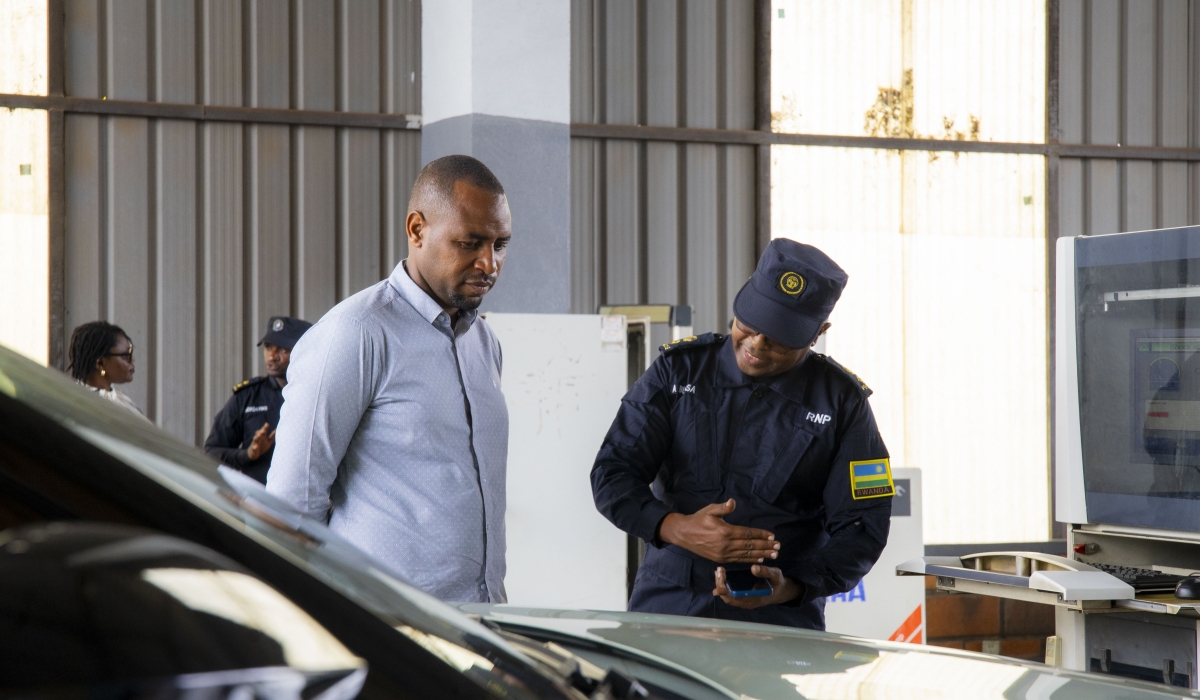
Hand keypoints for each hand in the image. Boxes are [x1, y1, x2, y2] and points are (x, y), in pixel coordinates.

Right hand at [247, 422, 275, 459]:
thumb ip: (272, 436)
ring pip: (255, 439)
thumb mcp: (269, 442)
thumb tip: (276, 430)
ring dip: (257, 437)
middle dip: (261, 431)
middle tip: (263, 430)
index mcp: (262, 436)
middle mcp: (258, 439)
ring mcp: (255, 443)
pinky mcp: (253, 449)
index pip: (263, 431)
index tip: (267, 424)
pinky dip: (254, 447)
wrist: (254, 454)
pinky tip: (256, 447)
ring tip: (259, 435)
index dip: (265, 427)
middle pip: (259, 434)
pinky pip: (253, 448)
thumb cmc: (262, 446)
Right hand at [658, 499, 778, 563]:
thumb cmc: (698, 519)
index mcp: (724, 531)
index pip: (747, 534)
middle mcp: (725, 544)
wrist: (683, 534)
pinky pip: (738, 560)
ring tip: (773, 554)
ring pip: (746, 555)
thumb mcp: (710, 510)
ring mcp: (723, 554)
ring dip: (761, 554)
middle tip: (778, 547)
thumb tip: (732, 502)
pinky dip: (750, 560)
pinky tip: (759, 559)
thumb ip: (723, 508)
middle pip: (750, 546)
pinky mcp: (720, 559)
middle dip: (765, 546)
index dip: (761, 535)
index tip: (772, 536)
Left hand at [714, 565, 802, 608]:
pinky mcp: (742, 598)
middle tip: (719, 571)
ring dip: (721, 585)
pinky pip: (730, 594)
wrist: (781, 591)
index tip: (718, 584)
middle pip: (728, 598)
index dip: (726, 592)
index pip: (736, 598)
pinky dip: (724, 586)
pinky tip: (722, 575)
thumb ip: (765, 571)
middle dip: (721, 585)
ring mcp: (744, 601)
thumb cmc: (777, 582)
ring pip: (728, 597)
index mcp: (754, 599)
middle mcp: (747, 603)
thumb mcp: (775, 574)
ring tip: (718, 571)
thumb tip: (753, 567)